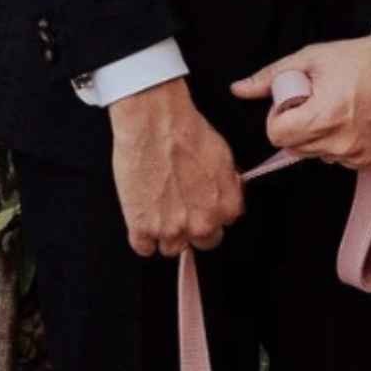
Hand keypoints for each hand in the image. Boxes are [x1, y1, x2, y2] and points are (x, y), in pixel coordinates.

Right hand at [108, 81, 243, 257]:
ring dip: (164, 233)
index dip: (207, 214)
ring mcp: (172, 229)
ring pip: (172, 248)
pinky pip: (143, 248)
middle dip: (190, 228)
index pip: (222, 227)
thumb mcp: (225, 157)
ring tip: (155, 208)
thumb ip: (229, 186)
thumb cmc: (187, 132)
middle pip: (200, 242)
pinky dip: (141, 237)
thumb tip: (228, 194)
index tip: (197, 205)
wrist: (155, 121)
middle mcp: (202, 224)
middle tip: (176, 206)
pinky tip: (141, 218)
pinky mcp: (143, 227)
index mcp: (226, 208)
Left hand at [233, 34, 370, 172]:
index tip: (293, 104)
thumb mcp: (311, 58)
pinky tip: (358, 122)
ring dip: (323, 138)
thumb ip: (271, 77)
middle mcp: (341, 144)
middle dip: (300, 127)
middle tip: (319, 102)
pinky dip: (346, 145)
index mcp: (322, 117)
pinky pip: (345, 161)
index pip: (277, 136)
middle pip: (296, 148)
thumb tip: (238, 90)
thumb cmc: (361, 59)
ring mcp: (360, 156)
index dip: (279, 118)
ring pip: (320, 156)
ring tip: (342, 110)